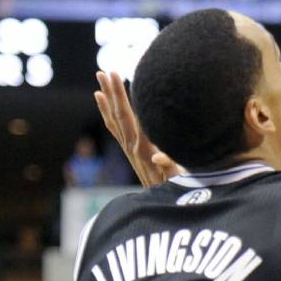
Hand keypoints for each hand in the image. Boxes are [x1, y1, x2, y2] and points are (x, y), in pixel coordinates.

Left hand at [95, 71, 181, 186]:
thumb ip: (169, 166)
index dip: (122, 96)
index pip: (129, 117)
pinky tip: (101, 98)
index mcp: (144, 149)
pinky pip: (114, 127)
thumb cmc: (180, 191)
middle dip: (112, 92)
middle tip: (103, 71)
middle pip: (119, 115)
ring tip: (100, 77)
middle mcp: (133, 148)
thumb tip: (157, 156)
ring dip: (107, 97)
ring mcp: (130, 149)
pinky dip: (107, 111)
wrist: (167, 208)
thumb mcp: (179, 179)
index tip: (115, 76)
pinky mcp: (131, 152)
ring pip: (114, 119)